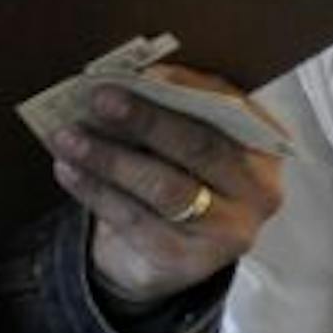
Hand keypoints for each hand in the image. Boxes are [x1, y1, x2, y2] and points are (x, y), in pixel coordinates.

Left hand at [46, 65, 283, 306]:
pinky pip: (137, 221)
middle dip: (145, 119)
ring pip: (164, 188)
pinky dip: (96, 192)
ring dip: (110, 157)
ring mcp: (228, 231)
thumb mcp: (187, 134)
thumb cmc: (180, 170)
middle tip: (99, 98)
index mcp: (264, 142)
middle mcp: (259, 190)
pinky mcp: (188, 261)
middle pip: (199, 147)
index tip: (138, 71)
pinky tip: (68, 169)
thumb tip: (123, 77)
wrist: (171, 248)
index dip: (182, 86)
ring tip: (68, 136)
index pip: (227, 106)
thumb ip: (170, 106)